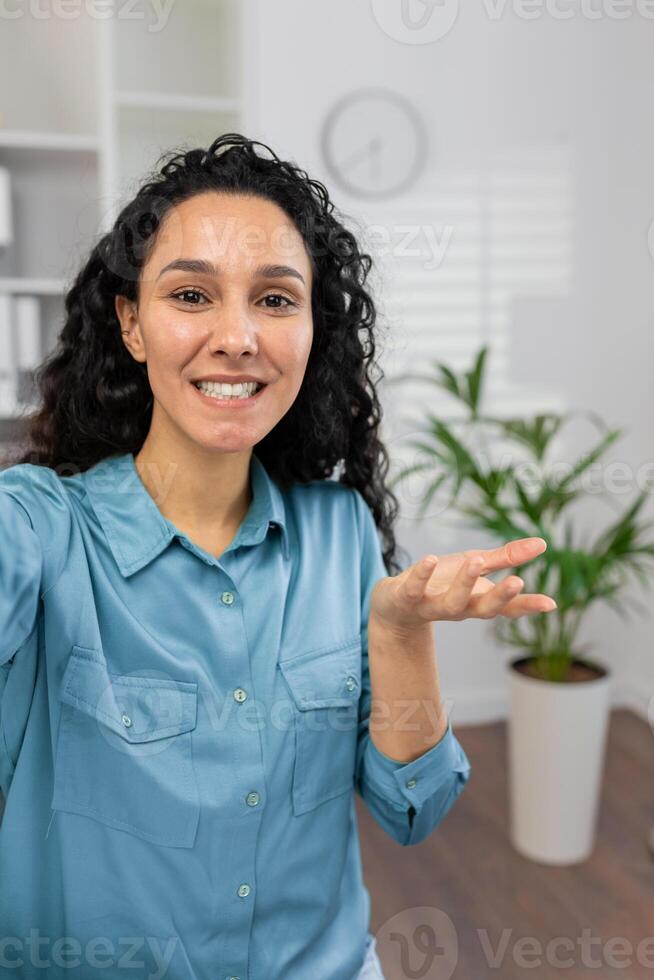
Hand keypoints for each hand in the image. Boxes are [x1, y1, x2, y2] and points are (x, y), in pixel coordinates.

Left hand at [370, 537, 556, 631]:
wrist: (394, 604)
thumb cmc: (440, 583)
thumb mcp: (474, 565)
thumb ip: (505, 558)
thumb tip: (543, 543)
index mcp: (477, 601)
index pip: (507, 607)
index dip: (528, 606)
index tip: (550, 603)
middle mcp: (458, 608)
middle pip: (483, 609)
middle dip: (500, 597)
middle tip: (518, 581)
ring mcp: (431, 606)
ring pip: (451, 603)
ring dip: (465, 584)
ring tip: (476, 561)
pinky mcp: (406, 599)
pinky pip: (414, 590)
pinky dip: (421, 576)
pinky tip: (430, 558)